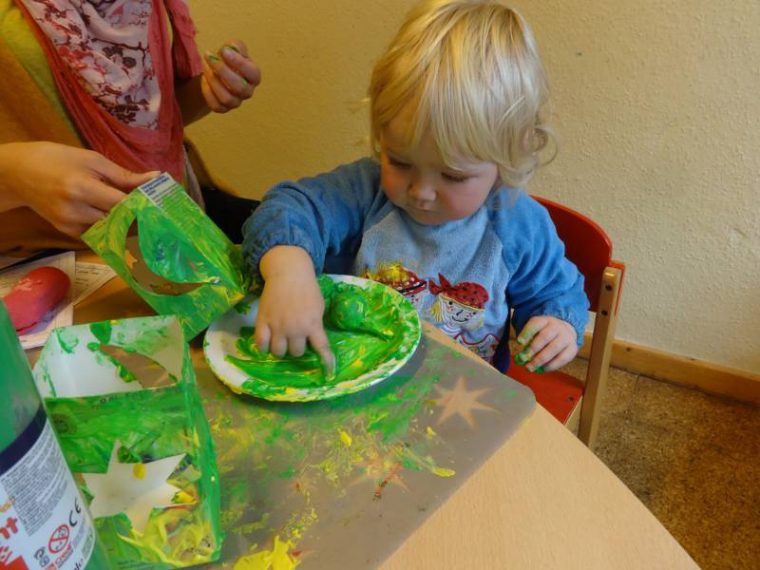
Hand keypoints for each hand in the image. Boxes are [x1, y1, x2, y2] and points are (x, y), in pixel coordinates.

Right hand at [0, 142, 156, 237]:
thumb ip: (123, 175)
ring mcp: (69, 224)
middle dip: (138, 215)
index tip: (161, 203)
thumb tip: (155, 178)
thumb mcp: (91, 160)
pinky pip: (97, 233)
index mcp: (82, 187)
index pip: (122, 203)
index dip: (143, 204)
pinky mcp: (67, 232)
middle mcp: (75, 210)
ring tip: (141, 215)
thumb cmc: (58, 159)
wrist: (19, 173)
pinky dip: (109, 227)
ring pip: (110, 229)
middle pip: (118, 219)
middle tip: (157, 211)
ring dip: (126, 223)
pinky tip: (118, 220)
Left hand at [202, 40, 260, 112]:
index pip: (253, 73)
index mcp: (254, 76)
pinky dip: (208, 92)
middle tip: (209, 56)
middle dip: (222, 70)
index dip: (239, 63)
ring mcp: (236, 102)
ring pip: (227, 98)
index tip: (224, 51)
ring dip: (213, 81)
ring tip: (205, 66)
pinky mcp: (223, 108)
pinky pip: (216, 106)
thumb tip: (232, 48)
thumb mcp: (233, 48)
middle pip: (239, 87)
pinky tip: (204, 79)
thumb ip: (235, 46)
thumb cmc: (228, 59)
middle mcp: (247, 91)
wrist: (217, 72)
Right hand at [256, 246, 334, 374]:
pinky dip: (264, 346)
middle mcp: (295, 328)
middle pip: (296, 353)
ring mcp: (278, 326)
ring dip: (281, 349)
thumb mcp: (318, 306)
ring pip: (278, 352)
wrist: (288, 273)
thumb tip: (313, 340)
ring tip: (281, 340)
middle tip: (296, 339)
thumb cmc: (307, 289)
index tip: (329, 372)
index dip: (326, 361)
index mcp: (312, 324)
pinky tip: (267, 342)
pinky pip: (261, 343)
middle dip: (297, 348)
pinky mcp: (262, 321)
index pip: (321, 348)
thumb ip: (315, 324)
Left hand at [515, 316, 577, 371]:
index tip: (519, 342)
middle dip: (533, 349)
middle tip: (523, 359)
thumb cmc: (545, 334)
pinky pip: (562, 358)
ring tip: (530, 367)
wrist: (565, 331)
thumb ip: (527, 342)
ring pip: (554, 348)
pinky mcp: (573, 348)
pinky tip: (542, 369)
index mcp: (545, 320)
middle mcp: (557, 327)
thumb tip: (520, 358)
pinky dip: (551, 366)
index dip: (527, 333)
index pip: (536, 324)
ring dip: (540, 360)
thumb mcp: (535, 332)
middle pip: (545, 336)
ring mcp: (567, 337)